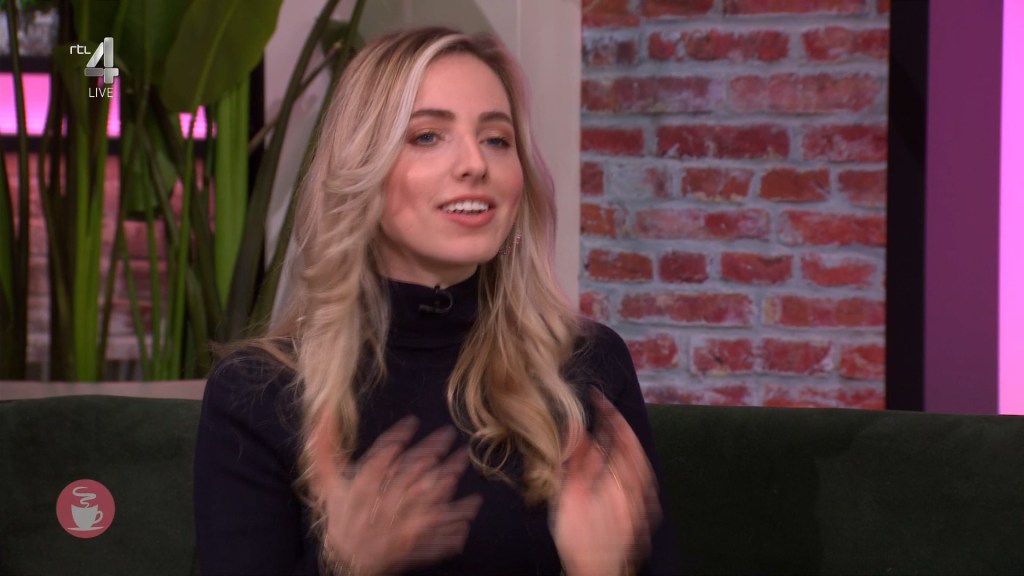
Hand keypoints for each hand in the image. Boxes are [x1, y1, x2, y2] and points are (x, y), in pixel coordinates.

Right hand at [311, 416, 482, 574]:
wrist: (347, 562)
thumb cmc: (341, 518)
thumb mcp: (327, 485)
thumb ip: (324, 448)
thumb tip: (323, 411)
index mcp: (360, 493)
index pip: (377, 461)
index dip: (395, 439)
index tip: (412, 421)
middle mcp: (382, 509)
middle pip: (410, 477)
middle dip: (432, 453)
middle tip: (448, 435)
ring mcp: (400, 529)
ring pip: (428, 501)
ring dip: (448, 480)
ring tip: (462, 460)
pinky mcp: (415, 546)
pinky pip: (439, 532)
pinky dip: (456, 518)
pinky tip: (471, 502)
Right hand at [549, 389, 661, 575]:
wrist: (597, 572)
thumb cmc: (580, 537)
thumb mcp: (569, 493)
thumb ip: (575, 457)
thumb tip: (575, 425)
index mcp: (622, 476)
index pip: (620, 433)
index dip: (608, 412)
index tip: (596, 398)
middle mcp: (639, 485)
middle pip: (635, 446)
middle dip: (620, 426)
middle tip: (604, 411)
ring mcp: (644, 502)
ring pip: (641, 463)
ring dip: (628, 445)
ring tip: (613, 434)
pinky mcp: (643, 515)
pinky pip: (643, 480)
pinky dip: (633, 465)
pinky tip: (623, 467)